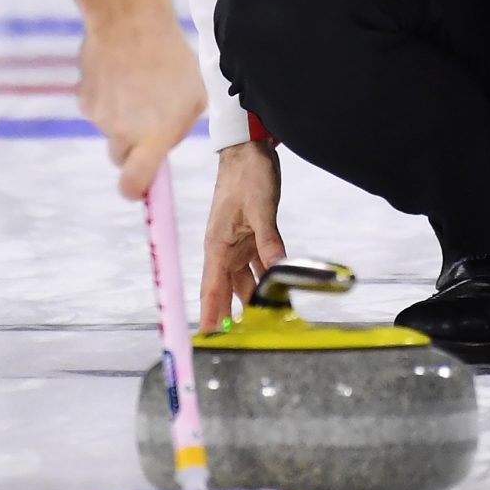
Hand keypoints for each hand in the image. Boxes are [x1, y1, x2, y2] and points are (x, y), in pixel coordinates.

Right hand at [75, 0, 203, 198]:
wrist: (130, 20)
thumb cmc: (172, 58)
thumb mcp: (195, 95)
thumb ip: (180, 126)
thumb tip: (166, 141)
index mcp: (152, 139)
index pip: (133, 185)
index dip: (135, 190)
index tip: (139, 188)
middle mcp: (121, 134)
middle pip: (120, 157)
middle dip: (132, 145)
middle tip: (148, 116)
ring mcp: (98, 117)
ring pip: (109, 127)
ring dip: (122, 113)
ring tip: (139, 79)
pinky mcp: (83, 97)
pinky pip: (97, 105)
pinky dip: (107, 93)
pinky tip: (121, 69)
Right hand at [198, 142, 286, 330]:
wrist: (248, 147)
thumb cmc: (248, 173)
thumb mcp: (261, 208)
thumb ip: (270, 242)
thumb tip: (279, 270)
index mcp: (217, 245)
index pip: (211, 289)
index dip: (210, 315)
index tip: (210, 339)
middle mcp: (224, 248)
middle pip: (226, 290)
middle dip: (230, 315)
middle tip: (238, 342)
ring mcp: (237, 243)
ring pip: (243, 280)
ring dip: (251, 299)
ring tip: (260, 324)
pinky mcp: (250, 236)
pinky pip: (257, 265)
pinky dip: (265, 279)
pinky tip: (275, 292)